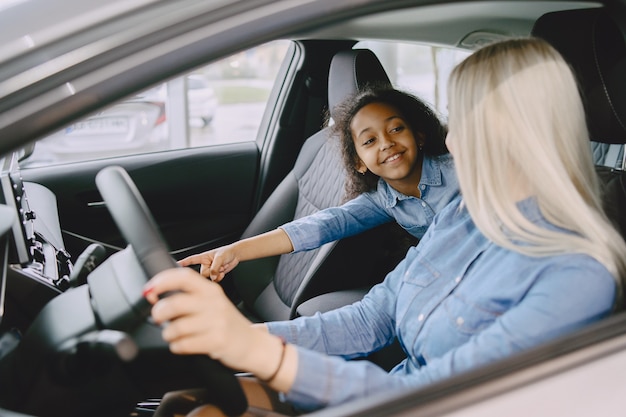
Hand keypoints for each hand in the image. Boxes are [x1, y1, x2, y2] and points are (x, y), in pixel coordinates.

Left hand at [144, 268, 277, 373]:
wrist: (253, 344)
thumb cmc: (226, 324)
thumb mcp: (213, 303)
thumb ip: (189, 297)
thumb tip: (154, 295)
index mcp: (211, 290)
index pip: (183, 277)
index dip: (161, 281)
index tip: (149, 290)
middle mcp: (215, 303)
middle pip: (175, 303)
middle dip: (159, 313)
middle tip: (158, 318)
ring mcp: (217, 322)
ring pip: (176, 327)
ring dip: (168, 334)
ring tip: (173, 335)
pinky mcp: (217, 341)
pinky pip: (183, 345)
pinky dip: (176, 347)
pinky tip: (182, 345)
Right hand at [178, 245, 239, 281]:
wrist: (235, 255)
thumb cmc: (227, 252)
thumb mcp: (220, 257)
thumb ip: (215, 267)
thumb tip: (212, 276)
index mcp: (203, 257)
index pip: (191, 260)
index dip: (183, 263)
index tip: (176, 265)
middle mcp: (205, 264)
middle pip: (202, 274)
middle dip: (210, 272)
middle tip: (217, 267)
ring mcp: (210, 270)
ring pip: (209, 278)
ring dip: (216, 275)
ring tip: (221, 268)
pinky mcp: (216, 275)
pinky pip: (215, 280)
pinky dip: (220, 277)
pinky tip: (223, 272)